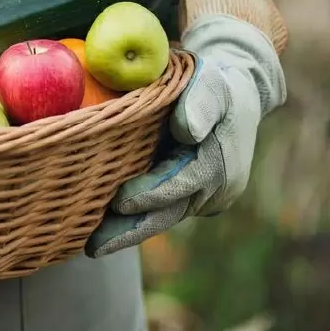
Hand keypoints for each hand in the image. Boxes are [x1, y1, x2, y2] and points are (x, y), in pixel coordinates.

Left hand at [86, 12, 285, 256]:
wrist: (238, 94)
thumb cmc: (218, 84)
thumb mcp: (212, 83)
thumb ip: (201, 103)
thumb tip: (187, 130)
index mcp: (218, 163)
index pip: (179, 184)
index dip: (149, 194)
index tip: (119, 201)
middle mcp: (214, 189)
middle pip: (167, 213)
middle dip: (130, 231)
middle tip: (93, 247)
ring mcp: (204, 197)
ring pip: (162, 217)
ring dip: (128, 231)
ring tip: (92, 245)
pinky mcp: (192, 197)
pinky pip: (162, 211)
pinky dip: (136, 219)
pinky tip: (105, 226)